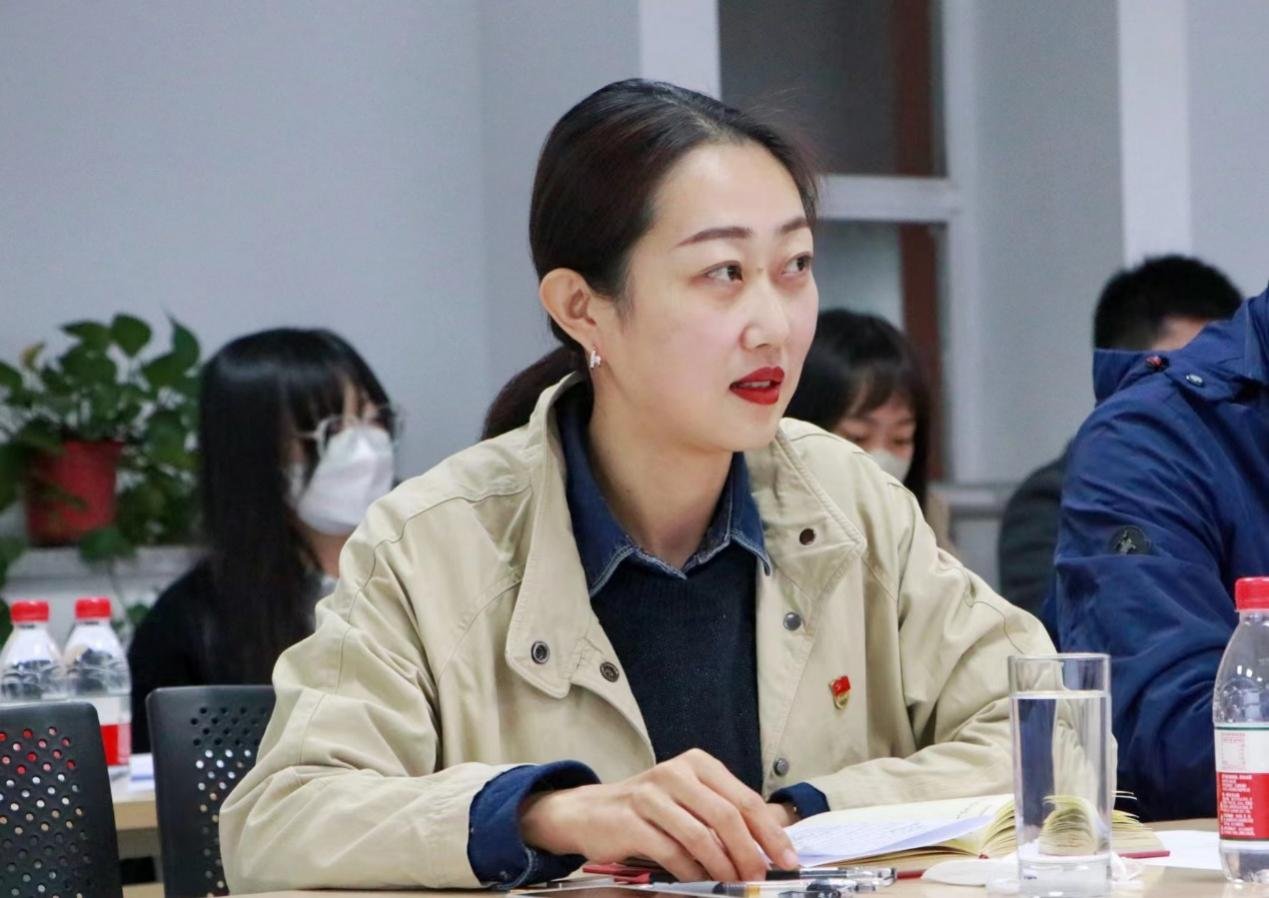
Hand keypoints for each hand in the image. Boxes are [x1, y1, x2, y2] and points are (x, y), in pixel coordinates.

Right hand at [520, 748, 799, 881]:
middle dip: (750, 854)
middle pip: (727, 816)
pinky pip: (671, 852)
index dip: (770, 833)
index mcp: (698, 764)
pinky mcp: (630, 820)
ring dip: (723, 868)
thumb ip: (725, 815)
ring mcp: (651, 795)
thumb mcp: (690, 800)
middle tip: (760, 879)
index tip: (788, 860)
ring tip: (733, 886)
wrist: (591, 811)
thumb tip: (771, 846)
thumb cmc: (650, 809)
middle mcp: (676, 773)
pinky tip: (699, 883)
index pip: (745, 798)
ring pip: (700, 836)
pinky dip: (690, 873)